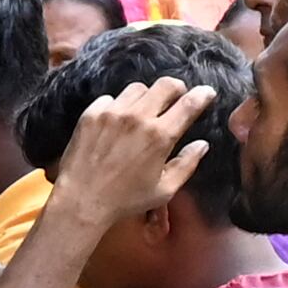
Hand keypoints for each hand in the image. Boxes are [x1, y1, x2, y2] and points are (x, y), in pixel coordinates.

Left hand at [45, 76, 214, 225]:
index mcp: (160, 136)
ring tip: (143, 112)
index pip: (190, 103)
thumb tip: (202, 144)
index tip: (207, 92)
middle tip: (175, 99)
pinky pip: (111, 98)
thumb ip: (187, 164)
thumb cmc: (124, 201)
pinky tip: (116, 122)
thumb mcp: (164, 190)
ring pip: (138, 89)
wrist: (80, 202)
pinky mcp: (92, 114)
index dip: (203, 94)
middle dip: (177, 89)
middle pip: (166, 85)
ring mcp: (113, 113)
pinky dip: (117, 106)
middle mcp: (137, 118)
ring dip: (146, 97)